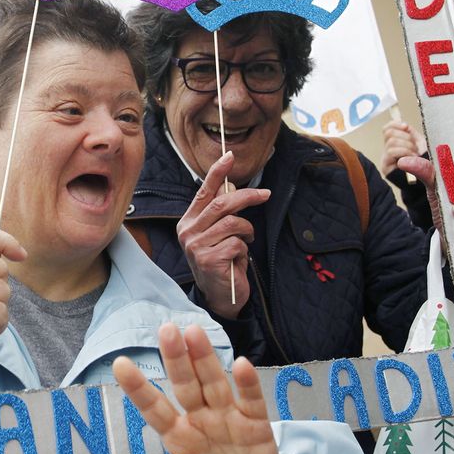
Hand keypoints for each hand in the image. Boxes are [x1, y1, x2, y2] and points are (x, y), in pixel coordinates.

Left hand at [113, 323, 288, 453]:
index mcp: (179, 437)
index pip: (155, 409)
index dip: (139, 388)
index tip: (120, 364)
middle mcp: (200, 420)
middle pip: (185, 386)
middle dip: (176, 359)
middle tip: (166, 330)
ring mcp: (228, 418)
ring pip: (214, 384)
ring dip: (205, 359)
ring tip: (194, 332)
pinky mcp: (256, 424)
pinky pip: (250, 400)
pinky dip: (247, 384)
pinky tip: (241, 364)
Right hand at [176, 151, 269, 319]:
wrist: (220, 298)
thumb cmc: (222, 262)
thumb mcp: (219, 234)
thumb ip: (221, 213)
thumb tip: (231, 187)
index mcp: (188, 222)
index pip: (203, 192)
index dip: (217, 172)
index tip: (229, 156)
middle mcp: (188, 232)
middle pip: (222, 204)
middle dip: (248, 196)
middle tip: (265, 195)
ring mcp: (196, 246)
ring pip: (233, 223)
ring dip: (247, 231)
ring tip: (246, 241)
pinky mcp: (209, 259)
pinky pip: (237, 243)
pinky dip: (244, 249)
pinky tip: (238, 260)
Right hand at [380, 120, 424, 177]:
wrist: (429, 181)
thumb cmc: (426, 163)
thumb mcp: (421, 145)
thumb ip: (411, 134)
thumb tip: (404, 125)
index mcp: (396, 143)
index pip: (387, 129)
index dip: (396, 124)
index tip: (407, 127)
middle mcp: (387, 150)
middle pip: (388, 133)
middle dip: (405, 137)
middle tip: (415, 147)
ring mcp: (385, 159)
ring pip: (391, 142)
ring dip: (407, 146)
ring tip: (416, 155)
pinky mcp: (385, 167)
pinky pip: (391, 152)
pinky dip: (404, 152)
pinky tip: (413, 159)